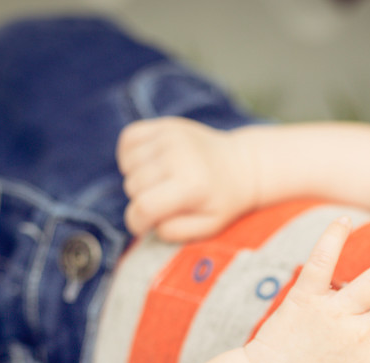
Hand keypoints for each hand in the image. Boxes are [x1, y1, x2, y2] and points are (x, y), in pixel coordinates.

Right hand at [117, 117, 255, 240]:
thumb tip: (151, 222)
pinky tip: (148, 165)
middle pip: (133, 186)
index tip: (144, 226)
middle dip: (141, 201)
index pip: (144, 207)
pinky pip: (128, 139)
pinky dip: (130, 154)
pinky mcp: (164, 125)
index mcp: (191, 185)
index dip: (136, 222)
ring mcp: (170, 136)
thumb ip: (177, 231)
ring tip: (158, 183)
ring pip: (128, 165)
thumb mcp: (209, 226)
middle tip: (162, 203)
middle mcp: (178, 156)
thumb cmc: (223, 200)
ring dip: (136, 178)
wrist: (241, 164)